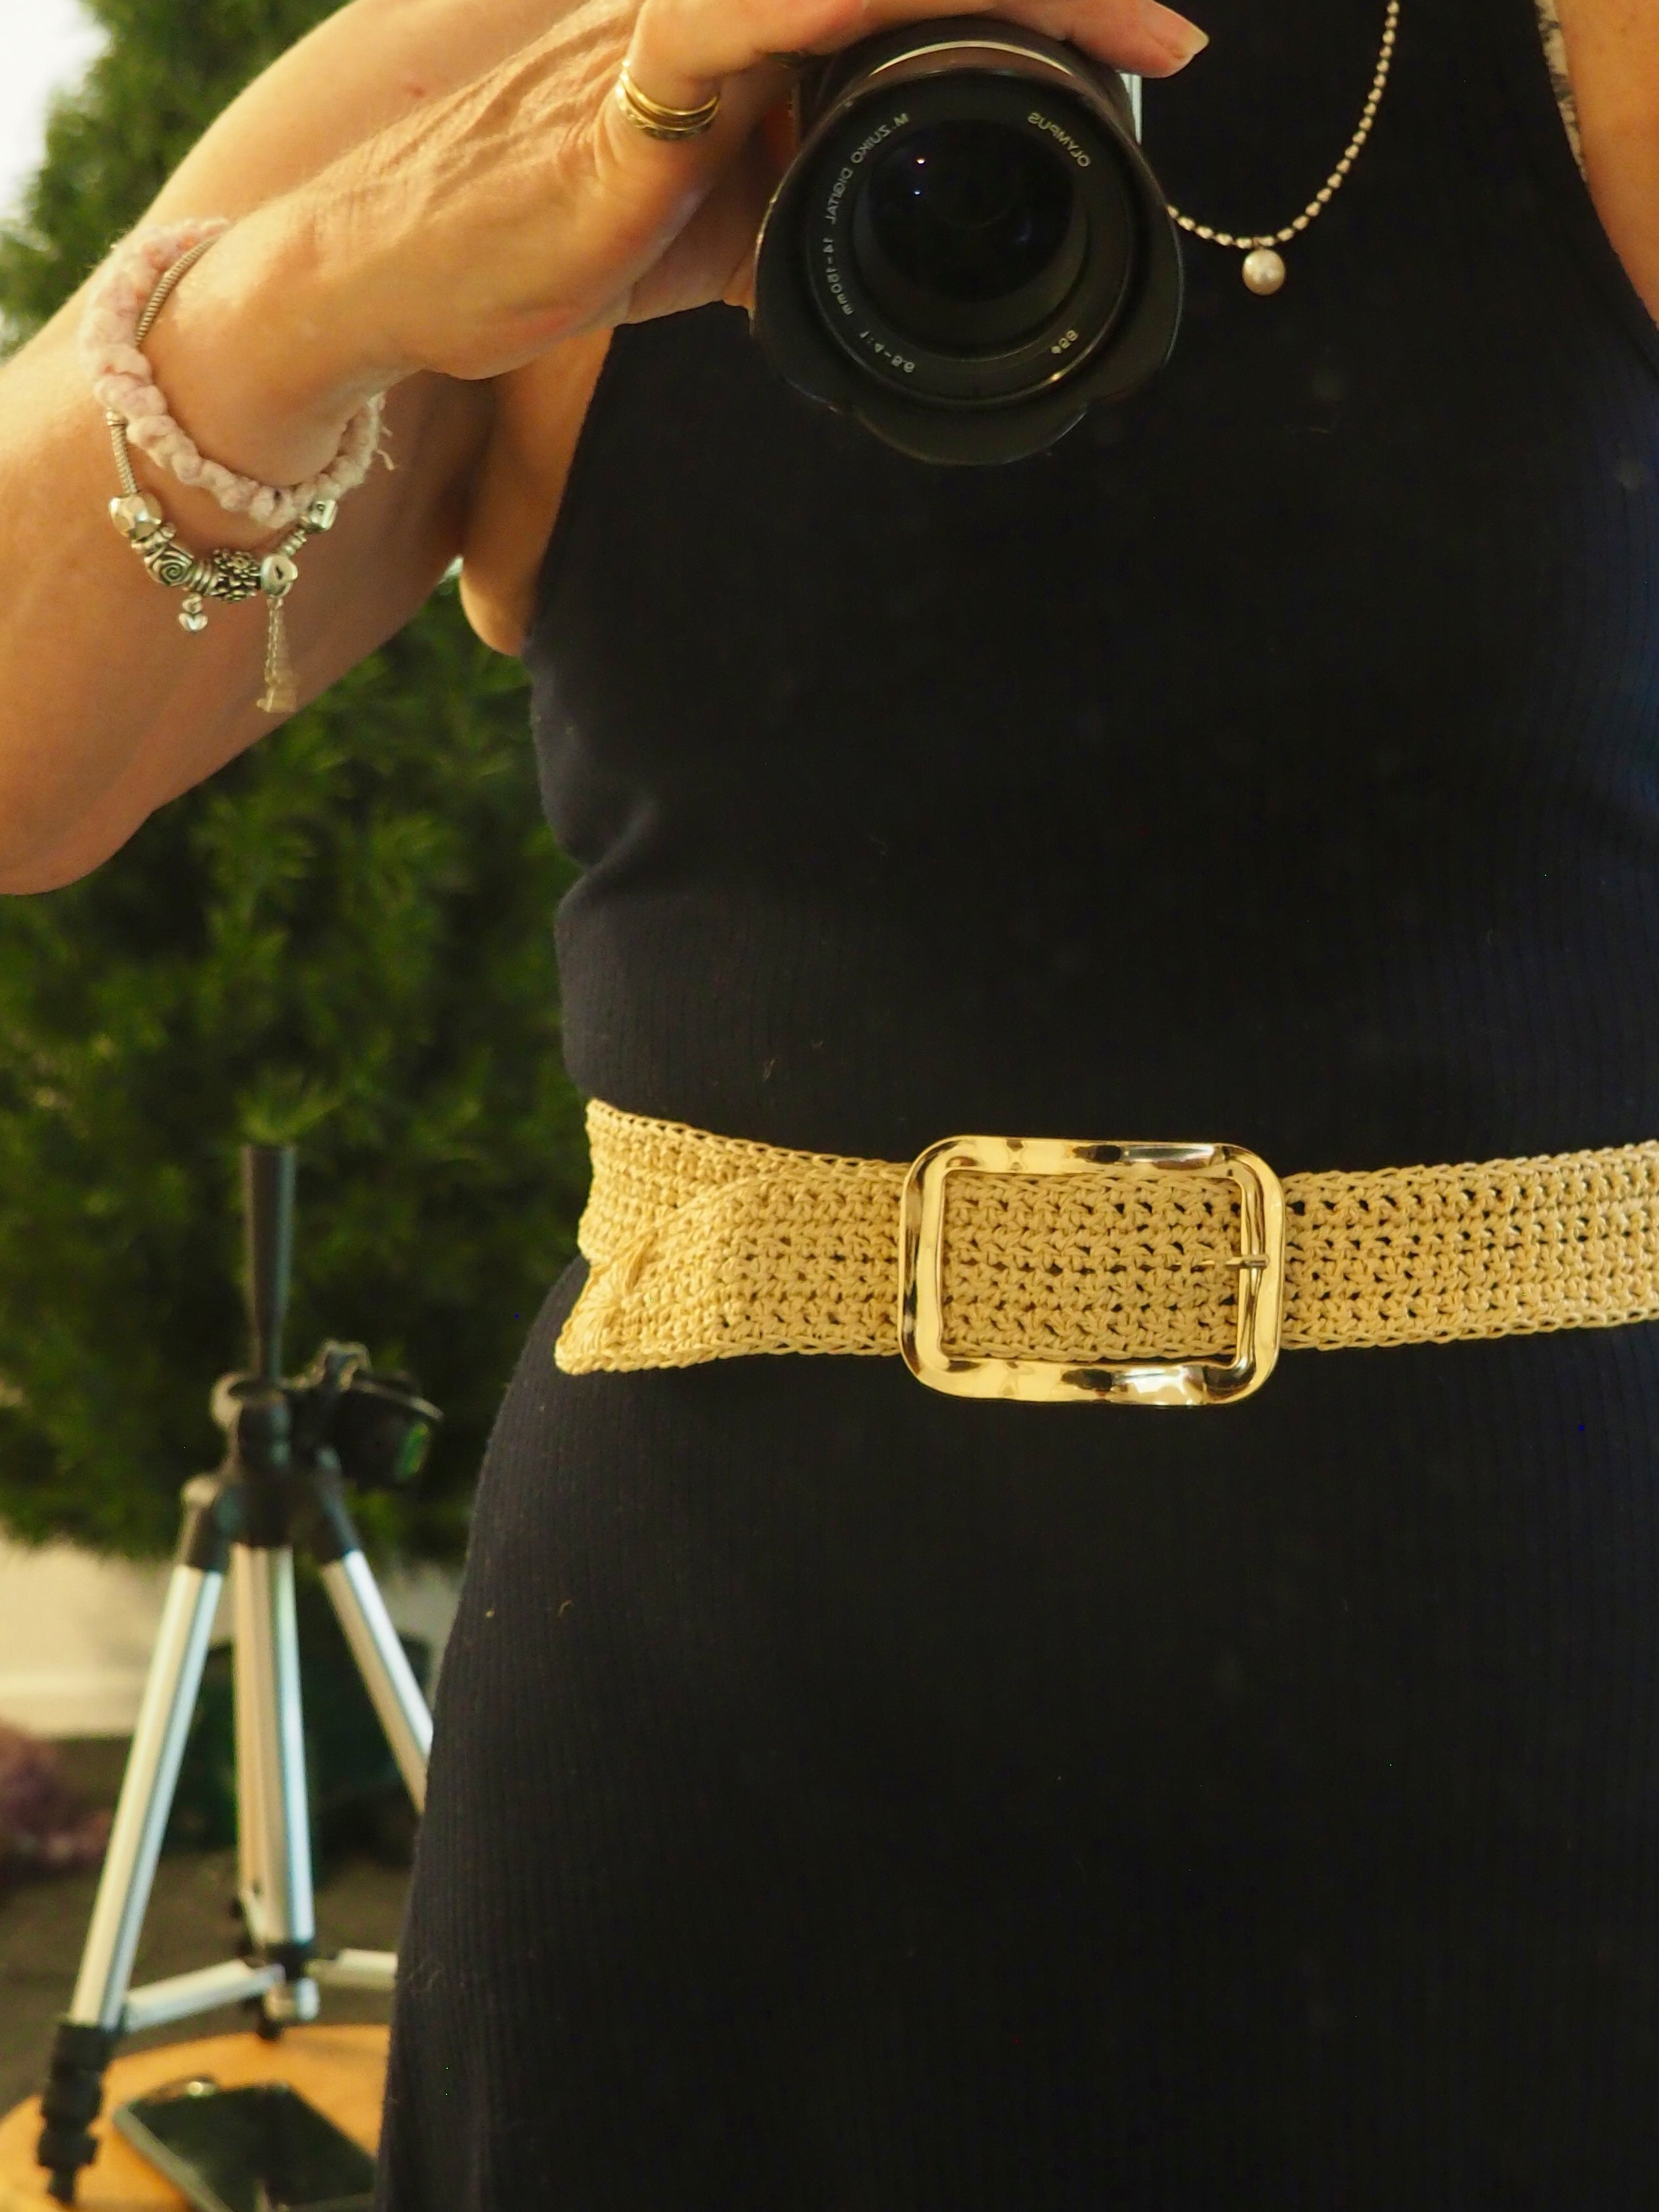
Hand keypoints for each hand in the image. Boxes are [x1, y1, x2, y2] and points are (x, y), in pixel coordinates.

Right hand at [282, 0, 1206, 389]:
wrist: (402, 280)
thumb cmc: (543, 250)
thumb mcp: (705, 242)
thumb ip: (784, 223)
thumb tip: (853, 261)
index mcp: (751, 40)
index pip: (905, 4)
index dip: (1026, 12)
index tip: (1143, 46)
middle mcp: (723, 17)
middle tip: (1167, 31)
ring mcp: (681, 45)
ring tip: (1125, 24)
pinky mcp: (637, 104)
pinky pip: (753, 27)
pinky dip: (850, 13)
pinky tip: (923, 18)